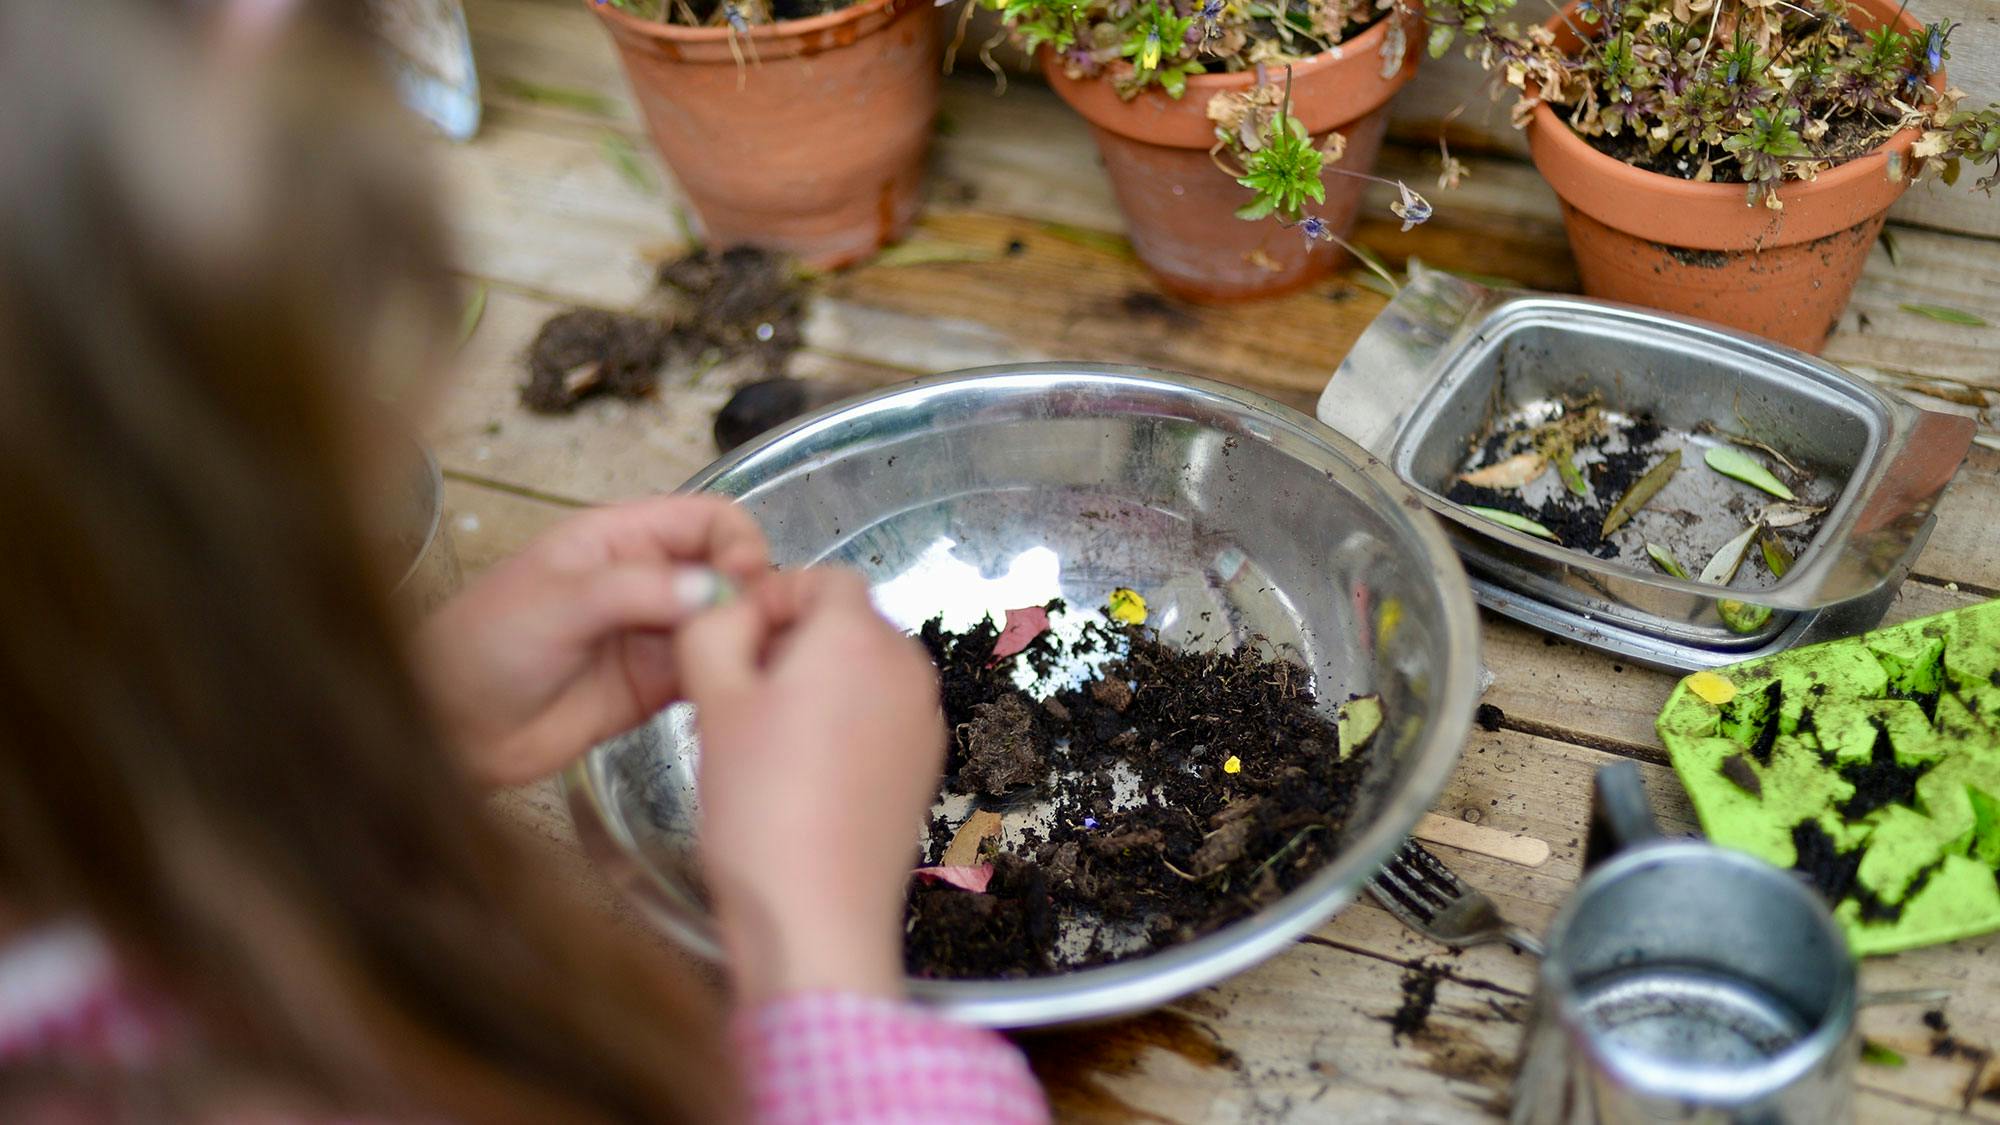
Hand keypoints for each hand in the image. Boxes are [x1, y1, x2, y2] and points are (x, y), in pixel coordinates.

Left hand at [415, 495, 768, 786]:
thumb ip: (634, 590)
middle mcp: (647, 581)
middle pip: (729, 571)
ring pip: (728, 623)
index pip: (707, 519)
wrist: (450, 729)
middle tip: (751, 631)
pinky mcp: (657, 687)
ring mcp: (654, 635)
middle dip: (751, 594)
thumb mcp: (555, 602)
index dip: (736, 543)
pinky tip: (738, 689)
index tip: (741, 582)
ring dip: (748, 638)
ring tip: (756, 664)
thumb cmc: (483, 646)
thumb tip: (715, 589)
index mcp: (621, 538)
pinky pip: (712, 671)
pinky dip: (733, 676)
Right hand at [676, 567, 944, 1001]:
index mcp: (859, 635)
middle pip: (847, 623)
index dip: (773, 600)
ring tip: (766, 743)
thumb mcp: (713, 699)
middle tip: (738, 699)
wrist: (817, 918)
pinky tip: (804, 776)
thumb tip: (731, 602)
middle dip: (793, 645)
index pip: (824, 577)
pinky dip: (845, 727)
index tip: (732, 647)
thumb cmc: (761, 806)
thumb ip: (714, 625)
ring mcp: (925, 718)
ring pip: (864, 672)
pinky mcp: (926, 765)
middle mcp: (907, 666)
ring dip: (817, 687)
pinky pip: (881, 718)